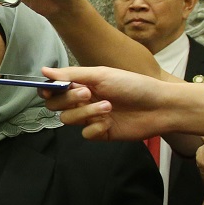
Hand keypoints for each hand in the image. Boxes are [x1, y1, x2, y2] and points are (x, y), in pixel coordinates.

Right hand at [39, 66, 173, 140]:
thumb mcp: (101, 74)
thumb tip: (44, 70)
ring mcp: (91, 118)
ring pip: (68, 120)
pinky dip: (95, 127)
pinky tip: (109, 122)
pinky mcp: (100, 133)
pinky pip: (85, 134)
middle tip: (87, 93)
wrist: (159, 106)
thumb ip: (71, 74)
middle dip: (68, 100)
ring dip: (86, 112)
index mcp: (82, 84)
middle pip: (56, 106)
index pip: (54, 90)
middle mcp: (83, 101)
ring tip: (108, 107)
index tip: (50, 91)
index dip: (48, 91)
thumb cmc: (133, 85)